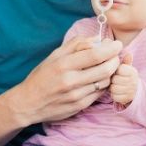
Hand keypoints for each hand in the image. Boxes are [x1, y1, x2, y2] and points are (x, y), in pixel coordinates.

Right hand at [6, 36, 122, 124]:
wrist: (29, 103)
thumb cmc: (41, 76)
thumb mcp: (54, 56)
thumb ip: (76, 45)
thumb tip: (97, 38)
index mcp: (63, 65)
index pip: (95, 55)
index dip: (111, 49)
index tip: (117, 44)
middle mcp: (70, 81)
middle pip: (105, 69)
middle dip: (115, 60)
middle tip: (116, 55)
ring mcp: (76, 95)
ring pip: (105, 82)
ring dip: (111, 72)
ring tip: (108, 65)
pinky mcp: (80, 106)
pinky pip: (99, 93)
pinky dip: (103, 84)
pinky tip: (99, 78)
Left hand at [108, 51, 136, 106]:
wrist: (136, 92)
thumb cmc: (127, 78)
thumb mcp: (128, 69)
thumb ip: (126, 61)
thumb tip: (129, 54)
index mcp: (133, 72)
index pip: (119, 69)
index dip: (116, 71)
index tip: (118, 73)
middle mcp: (133, 81)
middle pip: (115, 79)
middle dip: (113, 80)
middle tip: (116, 80)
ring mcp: (130, 91)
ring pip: (113, 88)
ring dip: (112, 88)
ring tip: (116, 86)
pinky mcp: (126, 99)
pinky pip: (114, 97)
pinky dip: (114, 95)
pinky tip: (117, 93)